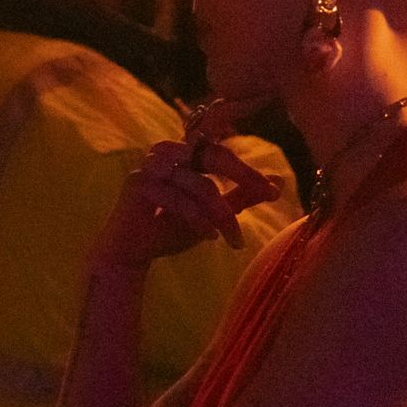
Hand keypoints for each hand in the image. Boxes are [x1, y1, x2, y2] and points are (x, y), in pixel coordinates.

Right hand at [94, 114, 281, 269]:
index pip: (220, 153)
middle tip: (268, 195)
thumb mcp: (210, 214)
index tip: (273, 191)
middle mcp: (164, 152)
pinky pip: (178, 200)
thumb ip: (238, 197)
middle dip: (243, 177)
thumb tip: (278, 182)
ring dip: (221, 213)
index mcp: (181, 153)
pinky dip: (198, 220)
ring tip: (232, 237)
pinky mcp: (137, 185)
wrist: (128, 253)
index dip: (247, 170)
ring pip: (199, 184)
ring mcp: (149, 166)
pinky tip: (211, 238)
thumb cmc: (167, 230)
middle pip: (212, 157)